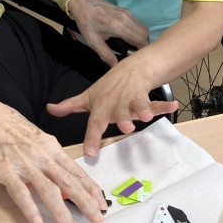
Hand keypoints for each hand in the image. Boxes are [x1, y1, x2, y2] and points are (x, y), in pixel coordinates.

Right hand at [0, 91, 107, 222]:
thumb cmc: (12, 128)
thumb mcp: (38, 139)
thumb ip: (50, 158)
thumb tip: (62, 176)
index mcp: (52, 149)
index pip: (76, 172)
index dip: (90, 189)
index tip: (102, 203)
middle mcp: (43, 157)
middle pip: (69, 183)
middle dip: (85, 203)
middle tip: (98, 220)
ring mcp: (25, 165)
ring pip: (49, 191)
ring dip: (62, 213)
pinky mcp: (7, 172)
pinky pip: (21, 193)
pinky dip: (30, 208)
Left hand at [48, 54, 177, 156]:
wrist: (130, 69)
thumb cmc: (107, 88)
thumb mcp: (87, 97)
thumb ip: (70, 106)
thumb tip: (49, 109)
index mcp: (101, 106)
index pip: (95, 123)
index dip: (92, 137)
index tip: (91, 153)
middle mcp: (117, 103)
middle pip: (119, 113)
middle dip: (123, 120)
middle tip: (125, 129)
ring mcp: (132, 100)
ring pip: (137, 106)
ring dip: (143, 111)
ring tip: (147, 118)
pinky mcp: (145, 98)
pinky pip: (155, 102)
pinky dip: (164, 105)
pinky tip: (173, 107)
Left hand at [67, 0, 149, 66]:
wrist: (84, 2)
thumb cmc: (87, 22)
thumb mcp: (93, 41)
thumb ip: (106, 55)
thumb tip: (115, 66)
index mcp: (119, 27)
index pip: (140, 40)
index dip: (142, 50)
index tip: (137, 57)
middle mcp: (127, 19)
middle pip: (145, 34)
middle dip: (143, 45)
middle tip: (134, 53)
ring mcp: (128, 14)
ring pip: (143, 28)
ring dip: (141, 38)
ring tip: (131, 47)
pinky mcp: (127, 12)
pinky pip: (138, 24)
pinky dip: (138, 32)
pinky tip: (129, 38)